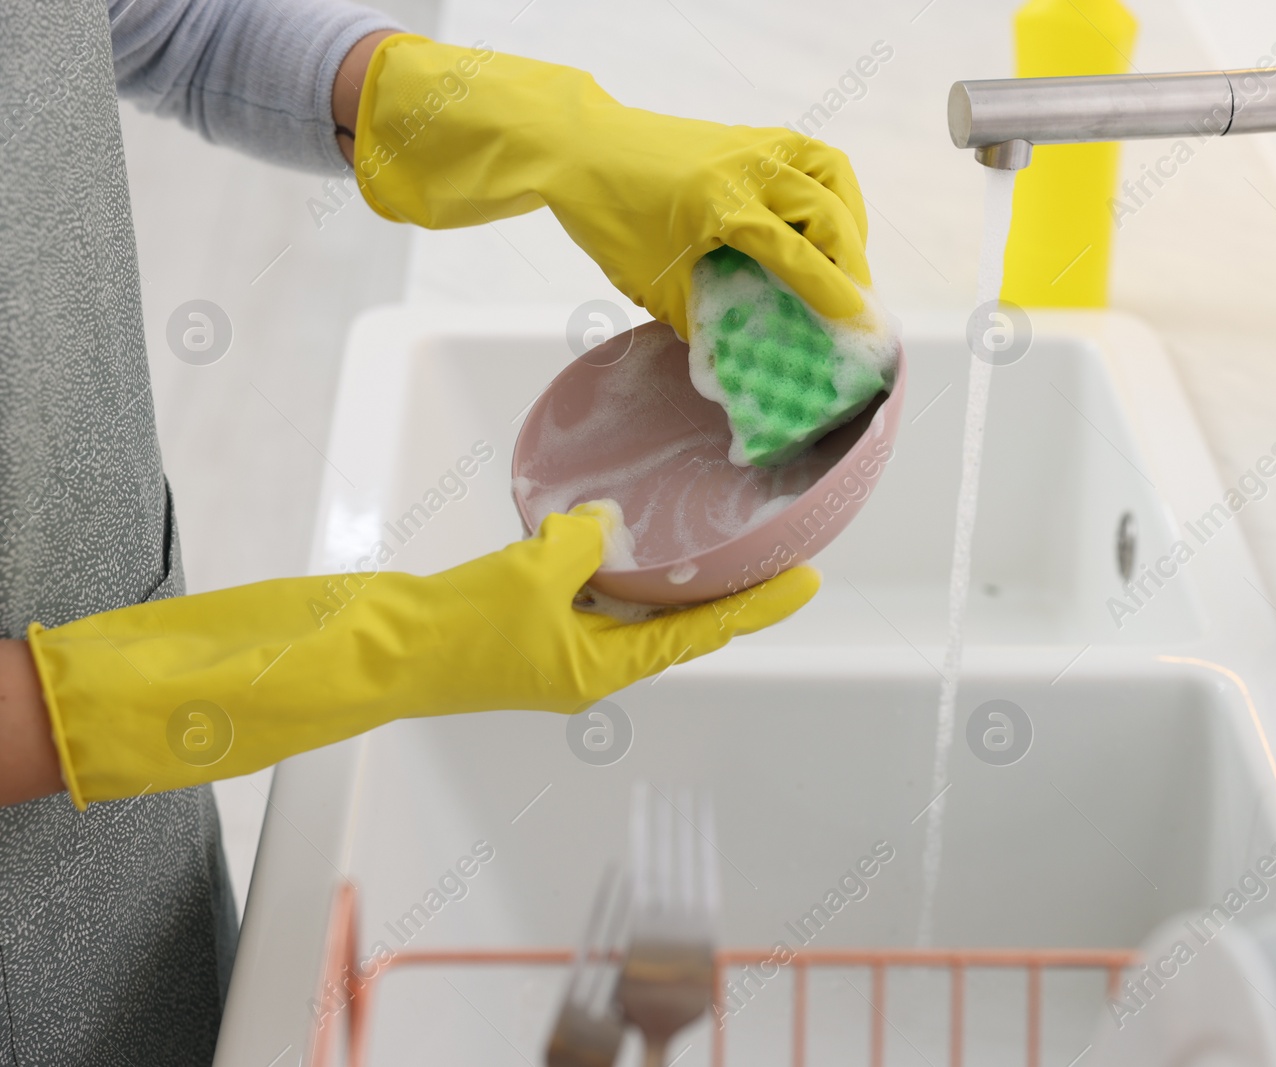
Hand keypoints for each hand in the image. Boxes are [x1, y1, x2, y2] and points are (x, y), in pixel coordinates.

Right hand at [27, 510, 817, 807]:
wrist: (377, 648)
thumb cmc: (454, 627)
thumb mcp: (532, 576)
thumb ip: (582, 544)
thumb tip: (607, 522)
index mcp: (602, 669)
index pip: (700, 633)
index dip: (757, 605)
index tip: (808, 581)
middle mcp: (590, 667)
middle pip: (674, 625)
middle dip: (720, 589)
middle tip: (769, 550)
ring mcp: (558, 651)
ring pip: (631, 608)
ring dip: (666, 578)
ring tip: (709, 538)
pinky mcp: (527, 629)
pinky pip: (588, 594)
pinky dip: (611, 567)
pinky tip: (620, 533)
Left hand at [350, 35, 869, 337]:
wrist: (581, 149)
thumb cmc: (611, 217)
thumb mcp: (655, 283)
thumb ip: (703, 317)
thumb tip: (742, 350)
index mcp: (720, 207)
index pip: (795, 253)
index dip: (831, 291)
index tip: (857, 321)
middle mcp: (746, 169)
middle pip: (827, 211)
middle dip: (852, 259)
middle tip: (856, 300)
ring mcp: (752, 145)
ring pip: (830, 174)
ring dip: (849, 217)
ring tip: (848, 257)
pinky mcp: (751, 136)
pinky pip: (810, 157)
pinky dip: (829, 189)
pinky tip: (824, 219)